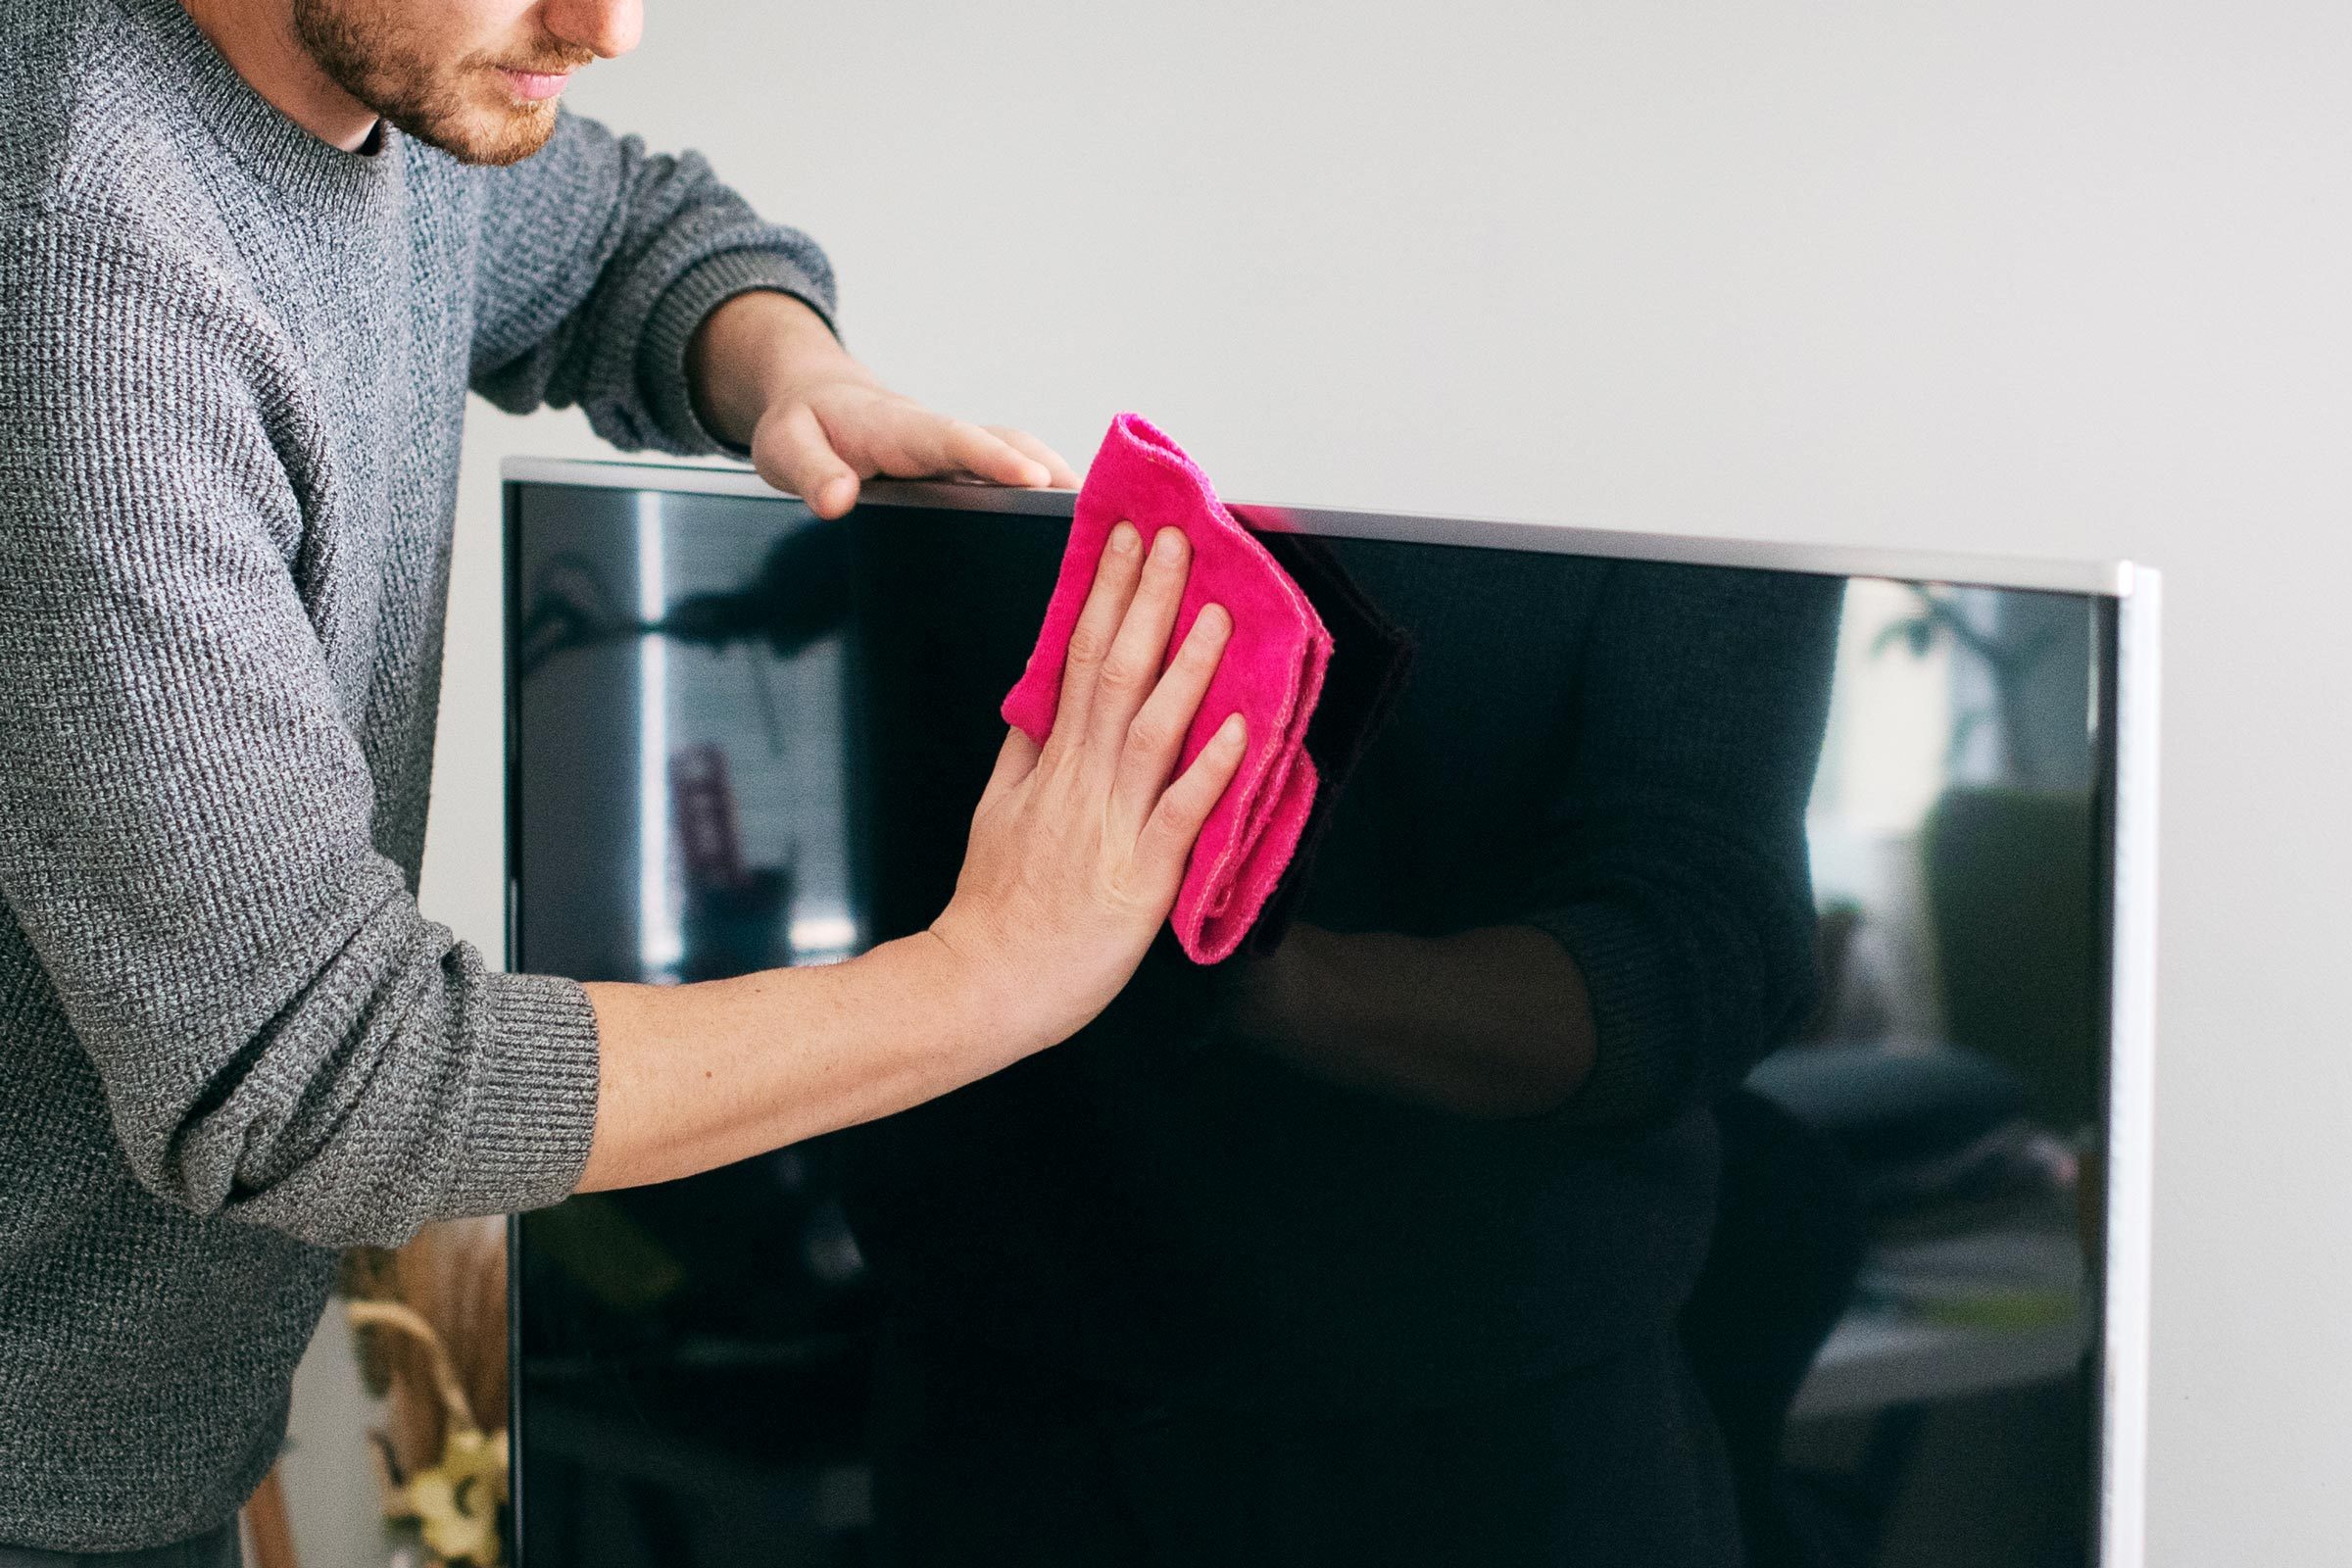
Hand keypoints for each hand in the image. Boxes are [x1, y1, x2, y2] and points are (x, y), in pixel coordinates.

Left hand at [688, 291, 1079, 518]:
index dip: (996, 459)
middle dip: (1054, 474)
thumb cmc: (800, 425)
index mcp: (903, 428)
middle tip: (1101, 512)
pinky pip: (1013, 478)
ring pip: (1020, 460)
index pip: (955, 439)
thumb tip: (839, 501)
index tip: (1034, 481)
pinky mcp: (965, 469)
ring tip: (1106, 529)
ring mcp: (959, 452)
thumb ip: (811, 472)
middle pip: (1009, 446)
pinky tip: (1074, 534)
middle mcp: (942, 436)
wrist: (812, 402)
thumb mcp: (785, 447)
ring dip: (1062, 486)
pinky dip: (1049, 495)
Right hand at [929, 521, 1246, 1052]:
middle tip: (1171, 536)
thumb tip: (1038, 695)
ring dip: (1185, 664)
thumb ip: (1022, 752)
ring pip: (1150, 728)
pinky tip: (1236, 726)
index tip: (1121, 538)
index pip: (1076, 657)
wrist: (983, 986)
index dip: (1103, 593)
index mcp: (1050, 762)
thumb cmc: (996, 909)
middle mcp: (1081, 781)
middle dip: (1144, 598)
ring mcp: (1111, 825)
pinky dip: (1208, 768)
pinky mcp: (1140, 876)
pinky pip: (1178, 813)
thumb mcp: (994, 812)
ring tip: (1213, 608)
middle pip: (1113, 672)